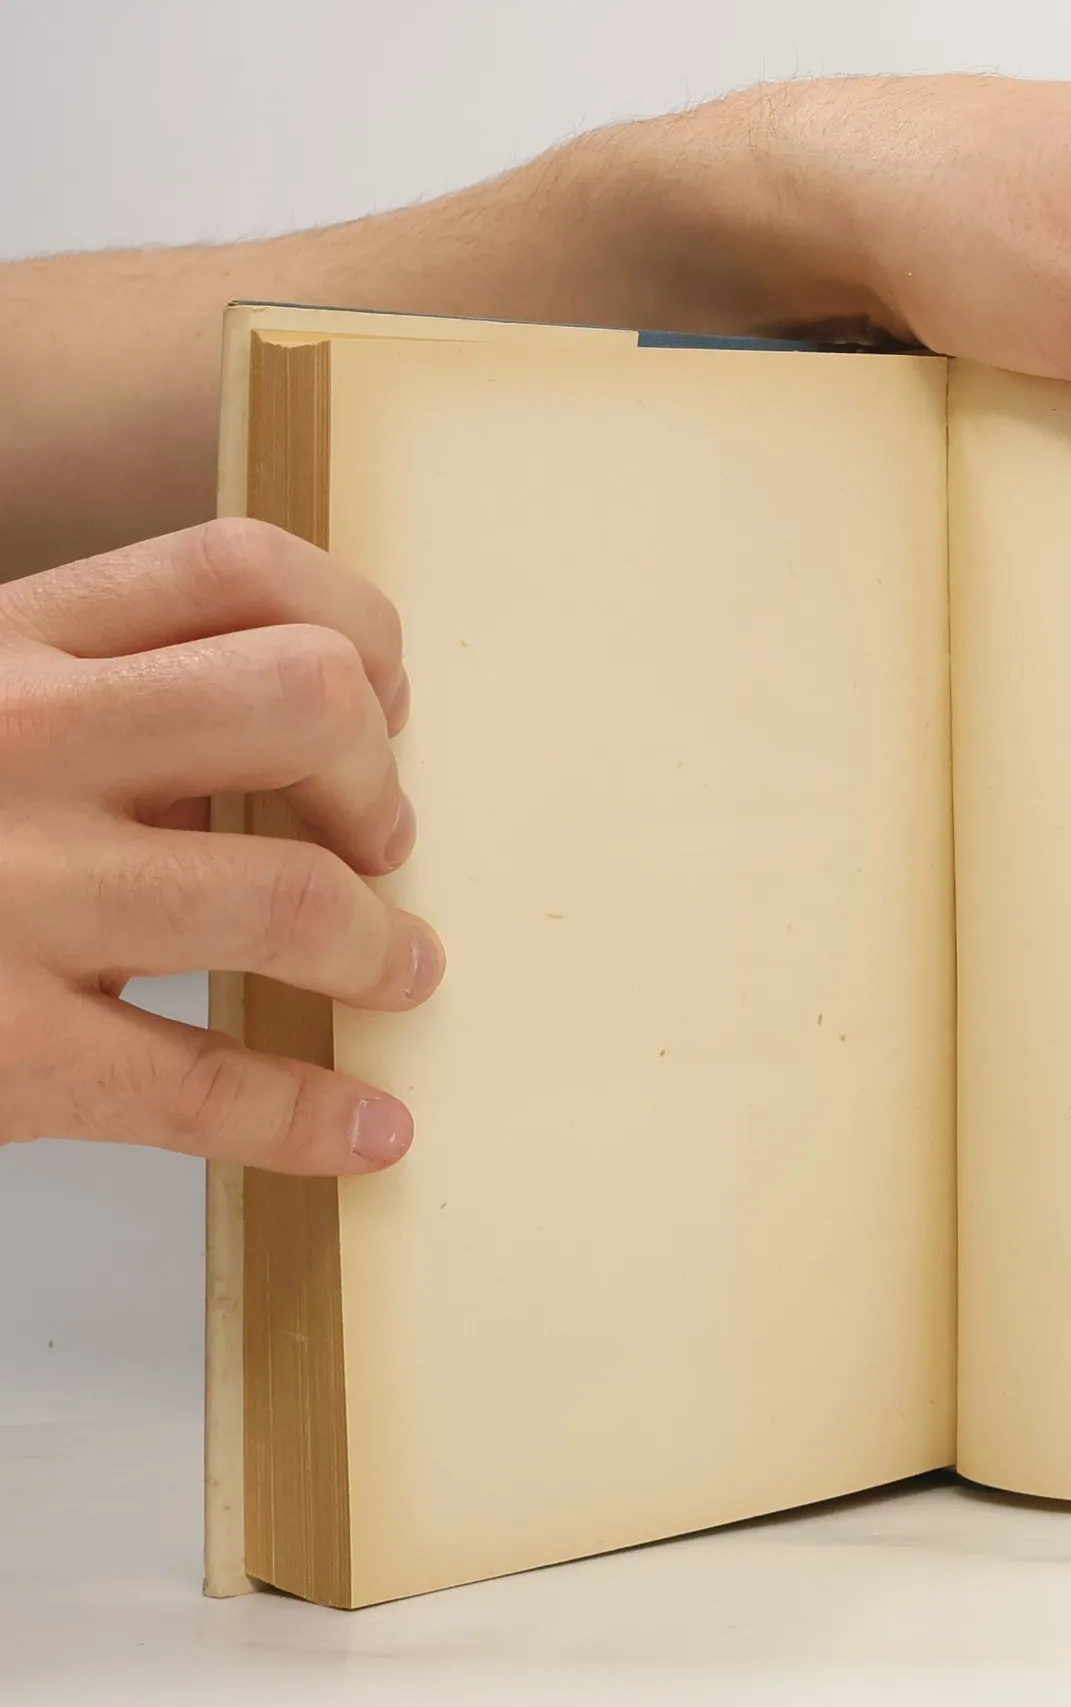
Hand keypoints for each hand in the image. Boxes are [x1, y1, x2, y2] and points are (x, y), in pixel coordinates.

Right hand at [0, 519, 439, 1171]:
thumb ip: (89, 693)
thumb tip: (303, 724)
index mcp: (9, 646)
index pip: (241, 571)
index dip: (360, 634)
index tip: (382, 707)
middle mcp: (18, 745)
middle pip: (303, 702)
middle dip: (376, 780)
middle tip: (377, 845)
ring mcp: (7, 899)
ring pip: (288, 894)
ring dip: (381, 945)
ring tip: (395, 970)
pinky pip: (204, 1084)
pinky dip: (312, 1118)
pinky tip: (364, 1136)